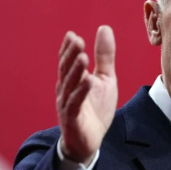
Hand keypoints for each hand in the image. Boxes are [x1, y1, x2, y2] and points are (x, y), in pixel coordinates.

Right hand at [56, 26, 117, 164]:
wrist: (90, 141)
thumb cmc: (95, 109)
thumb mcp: (104, 79)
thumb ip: (104, 56)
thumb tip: (104, 28)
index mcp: (72, 80)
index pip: (67, 61)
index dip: (68, 49)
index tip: (72, 35)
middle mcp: (66, 90)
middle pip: (66, 70)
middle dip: (70, 55)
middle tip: (77, 40)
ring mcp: (67, 104)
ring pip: (70, 85)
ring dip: (75, 71)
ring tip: (82, 56)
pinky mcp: (73, 119)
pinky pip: (75, 103)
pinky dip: (81, 92)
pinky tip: (88, 81)